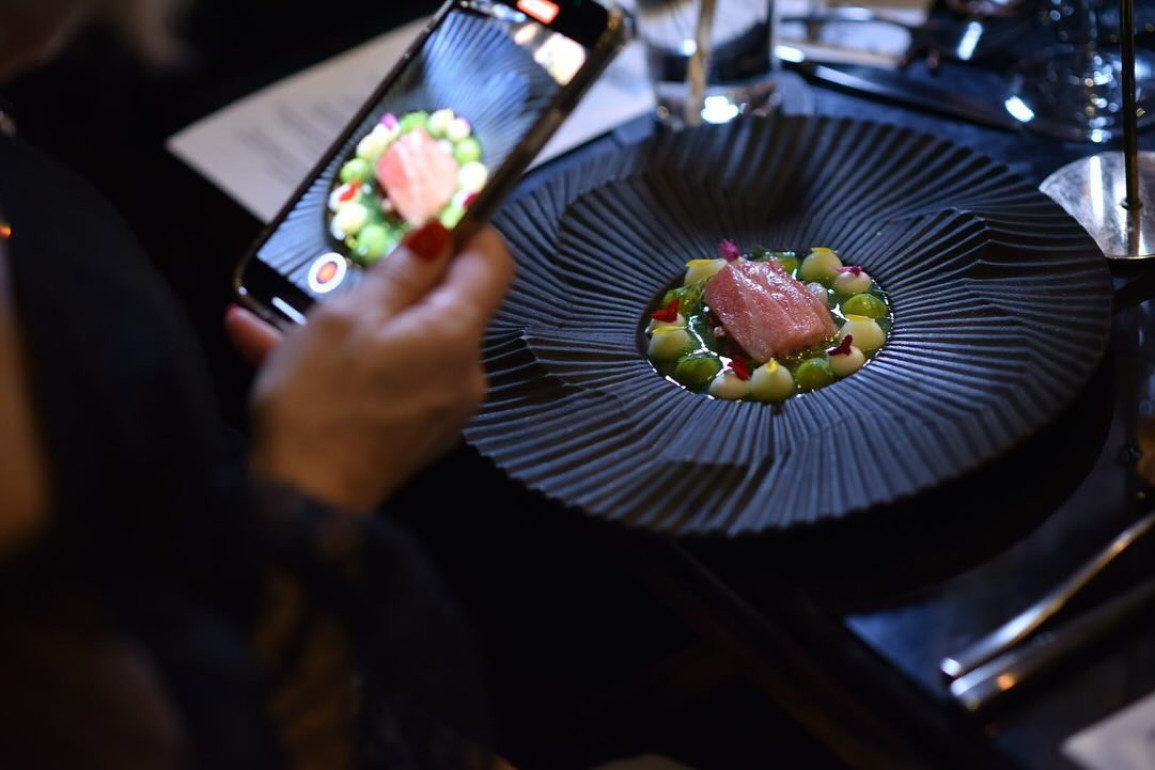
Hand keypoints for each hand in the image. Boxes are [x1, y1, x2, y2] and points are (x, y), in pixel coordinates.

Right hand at [226, 222, 514, 510]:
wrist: (302, 503)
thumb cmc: (320, 409)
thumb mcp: (349, 316)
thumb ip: (402, 271)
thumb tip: (440, 233)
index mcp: (454, 335)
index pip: (494, 262)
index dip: (469, 229)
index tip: (433, 213)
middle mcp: (463, 372)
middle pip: (448, 303)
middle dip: (399, 279)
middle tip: (350, 265)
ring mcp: (442, 405)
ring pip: (408, 340)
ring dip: (357, 321)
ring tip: (287, 311)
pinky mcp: (416, 430)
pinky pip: (389, 377)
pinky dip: (350, 360)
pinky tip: (279, 346)